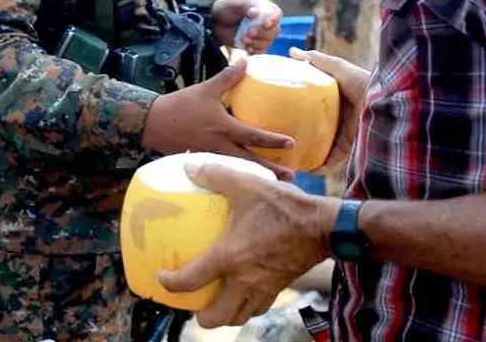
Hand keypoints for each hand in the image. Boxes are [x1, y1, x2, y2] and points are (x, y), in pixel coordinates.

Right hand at [141, 60, 295, 179]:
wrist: (152, 124)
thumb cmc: (180, 105)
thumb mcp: (206, 89)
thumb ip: (227, 77)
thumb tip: (245, 61)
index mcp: (223, 128)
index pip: (253, 135)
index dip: (273, 139)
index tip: (292, 143)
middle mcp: (219, 145)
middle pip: (250, 161)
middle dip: (271, 169)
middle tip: (291, 176)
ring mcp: (211, 156)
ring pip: (239, 168)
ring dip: (257, 174)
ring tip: (274, 181)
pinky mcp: (203, 161)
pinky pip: (225, 170)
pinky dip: (238, 174)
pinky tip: (246, 178)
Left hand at [158, 161, 336, 327]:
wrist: (323, 226)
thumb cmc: (283, 206)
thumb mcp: (247, 185)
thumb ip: (216, 175)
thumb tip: (191, 167)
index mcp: (229, 258)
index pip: (190, 280)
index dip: (170, 284)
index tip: (162, 278)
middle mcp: (243, 280)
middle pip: (216, 317)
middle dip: (201, 317)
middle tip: (193, 304)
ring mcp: (263, 288)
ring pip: (239, 317)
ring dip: (224, 315)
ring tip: (217, 303)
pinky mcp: (279, 287)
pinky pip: (259, 308)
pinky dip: (248, 307)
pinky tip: (245, 293)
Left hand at [211, 0, 282, 53]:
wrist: (215, 22)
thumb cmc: (227, 9)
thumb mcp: (235, 4)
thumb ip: (246, 5)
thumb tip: (256, 12)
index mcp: (264, 8)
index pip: (277, 14)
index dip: (274, 19)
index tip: (265, 24)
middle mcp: (266, 22)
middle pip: (274, 30)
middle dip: (262, 33)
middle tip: (249, 32)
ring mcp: (261, 34)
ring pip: (268, 41)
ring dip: (257, 42)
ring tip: (244, 39)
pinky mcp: (255, 44)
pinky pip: (261, 50)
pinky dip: (255, 50)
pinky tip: (247, 47)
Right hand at [290, 48, 368, 171]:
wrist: (385, 103)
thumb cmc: (362, 82)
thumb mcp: (338, 68)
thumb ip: (317, 61)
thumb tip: (291, 51)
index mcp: (336, 99)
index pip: (313, 104)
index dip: (297, 107)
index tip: (279, 111)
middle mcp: (339, 117)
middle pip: (315, 126)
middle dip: (300, 132)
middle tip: (280, 136)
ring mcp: (344, 133)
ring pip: (321, 146)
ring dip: (307, 152)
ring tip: (288, 157)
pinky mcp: (349, 147)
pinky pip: (332, 160)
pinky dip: (320, 166)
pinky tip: (305, 168)